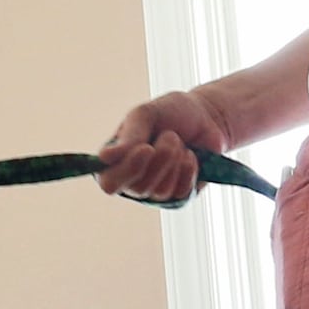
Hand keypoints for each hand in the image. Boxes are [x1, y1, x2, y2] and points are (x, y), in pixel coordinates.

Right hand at [96, 87, 235, 205]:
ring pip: (161, 191)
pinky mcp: (180, 195)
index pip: (109, 182)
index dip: (127, 170)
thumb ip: (128, 137)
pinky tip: (191, 154)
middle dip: (159, 160)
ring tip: (179, 142)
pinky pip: (181, 192)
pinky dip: (188, 170)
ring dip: (174, 162)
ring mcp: (156, 190)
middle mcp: (133, 181)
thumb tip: (104, 158)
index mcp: (116, 162)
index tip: (146, 148)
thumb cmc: (169, 113)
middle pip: (137, 188)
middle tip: (170, 135)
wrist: (204, 115)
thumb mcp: (145, 115)